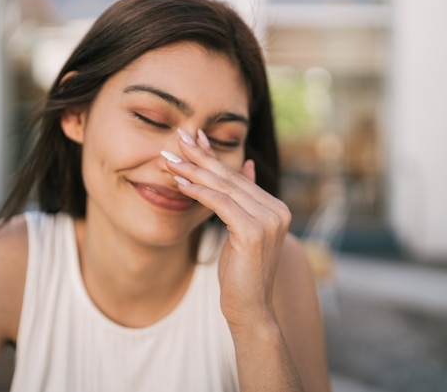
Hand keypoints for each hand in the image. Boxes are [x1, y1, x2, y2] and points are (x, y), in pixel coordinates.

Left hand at [162, 129, 291, 328]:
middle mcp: (277, 210)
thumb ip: (246, 198)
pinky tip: (178, 182)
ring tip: (169, 158)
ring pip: (223, 188)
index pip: (239, 177)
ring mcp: (268, 220)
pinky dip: (197, 191)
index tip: (194, 138)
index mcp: (276, 208)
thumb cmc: (241, 273)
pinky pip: (219, 204)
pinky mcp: (253, 231)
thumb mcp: (243, 231)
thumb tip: (248, 165)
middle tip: (177, 137)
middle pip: (231, 178)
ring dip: (192, 171)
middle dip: (201, 156)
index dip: (214, 156)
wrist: (250, 309)